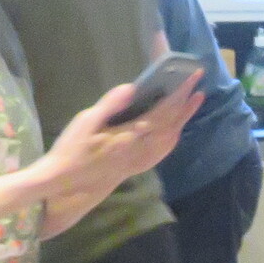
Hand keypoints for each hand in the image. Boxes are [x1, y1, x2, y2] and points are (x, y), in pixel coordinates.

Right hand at [41, 70, 201, 195]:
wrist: (64, 184)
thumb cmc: (71, 150)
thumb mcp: (85, 121)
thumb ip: (110, 104)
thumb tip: (133, 87)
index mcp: (130, 136)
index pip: (163, 112)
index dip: (179, 95)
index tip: (192, 78)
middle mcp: (140, 150)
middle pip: (172, 126)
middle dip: (186, 106)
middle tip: (198, 87)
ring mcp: (139, 161)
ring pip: (170, 140)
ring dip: (182, 121)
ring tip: (191, 104)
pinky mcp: (135, 167)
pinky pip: (162, 152)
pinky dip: (173, 137)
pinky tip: (174, 132)